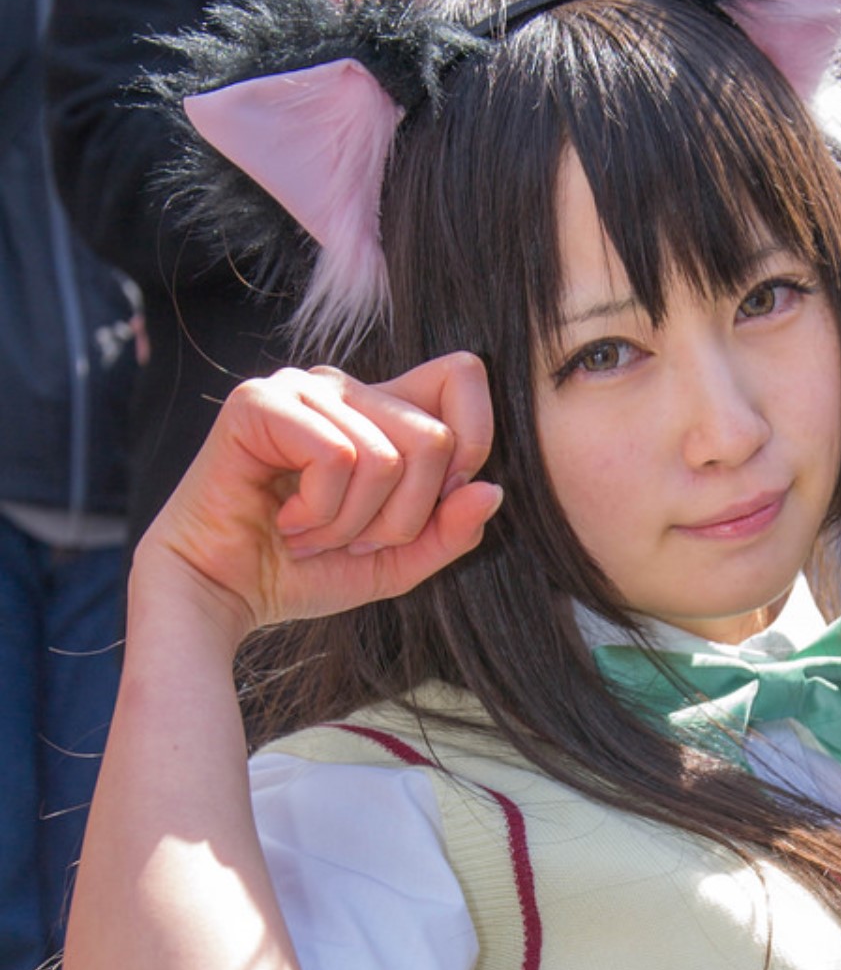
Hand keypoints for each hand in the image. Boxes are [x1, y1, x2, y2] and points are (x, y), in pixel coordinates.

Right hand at [139, 355, 498, 642]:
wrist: (219, 594)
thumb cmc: (300, 570)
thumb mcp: (395, 562)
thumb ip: (449, 531)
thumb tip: (491, 491)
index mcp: (382, 408)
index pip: (464, 375)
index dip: (472, 445)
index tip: (427, 509)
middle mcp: (345, 386)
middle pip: (436, 438)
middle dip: (403, 518)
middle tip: (353, 540)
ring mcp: (301, 388)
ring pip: (388, 456)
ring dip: (353, 524)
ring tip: (311, 534)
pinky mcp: (260, 402)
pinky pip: (338, 457)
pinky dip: (321, 512)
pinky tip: (286, 523)